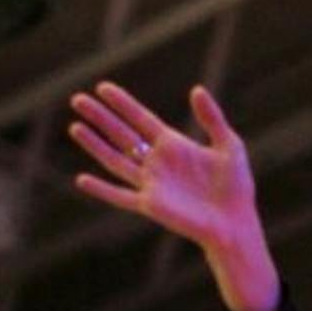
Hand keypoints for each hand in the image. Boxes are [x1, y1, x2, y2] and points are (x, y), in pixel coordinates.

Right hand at [68, 82, 277, 310]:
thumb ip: (212, 119)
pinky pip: (121, 196)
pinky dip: (102, 189)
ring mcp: (152, 184)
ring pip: (115, 161)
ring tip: (75, 127)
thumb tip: (196, 89)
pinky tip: (81, 180)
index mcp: (173, 145)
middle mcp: (158, 162)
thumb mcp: (230, 146)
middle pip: (122, 135)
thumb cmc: (237, 187)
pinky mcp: (151, 205)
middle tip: (77, 100)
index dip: (122, 104)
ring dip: (95, 145)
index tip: (102, 87)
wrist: (236, 223)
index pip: (141, 119)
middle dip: (100, 118)